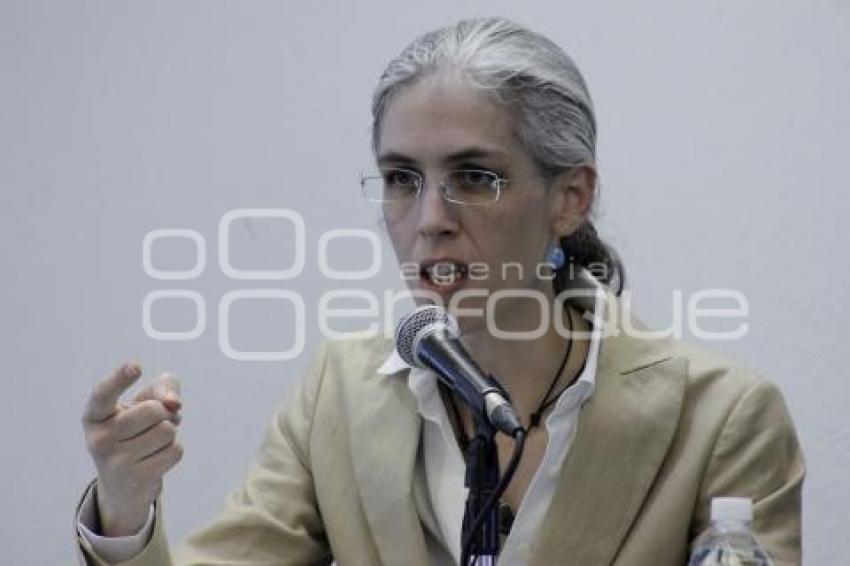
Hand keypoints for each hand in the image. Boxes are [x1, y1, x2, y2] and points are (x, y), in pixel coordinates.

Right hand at [82, 361, 183, 535]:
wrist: (125, 482)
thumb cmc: (137, 429)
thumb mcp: (147, 400)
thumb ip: (164, 386)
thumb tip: (173, 403)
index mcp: (95, 415)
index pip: (103, 394)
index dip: (119, 378)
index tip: (135, 366)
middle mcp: (98, 439)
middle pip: (154, 410)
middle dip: (164, 413)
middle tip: (152, 424)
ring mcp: (114, 462)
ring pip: (167, 431)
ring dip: (170, 433)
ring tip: (153, 441)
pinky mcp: (135, 479)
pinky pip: (175, 451)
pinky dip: (173, 451)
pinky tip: (156, 458)